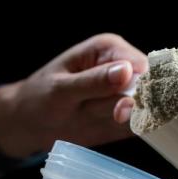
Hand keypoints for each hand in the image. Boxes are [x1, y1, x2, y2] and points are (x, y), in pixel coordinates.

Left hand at [0, 33, 147, 157]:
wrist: (29, 123)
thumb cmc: (38, 98)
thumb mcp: (60, 90)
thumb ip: (93, 82)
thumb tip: (126, 71)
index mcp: (109, 49)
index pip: (141, 65)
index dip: (140, 86)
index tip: (124, 105)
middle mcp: (123, 68)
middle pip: (148, 88)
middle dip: (132, 105)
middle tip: (114, 115)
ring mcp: (127, 93)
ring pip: (145, 109)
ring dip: (124, 119)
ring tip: (92, 114)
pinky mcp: (127, 116)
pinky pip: (142, 124)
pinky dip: (134, 130)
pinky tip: (112, 128)